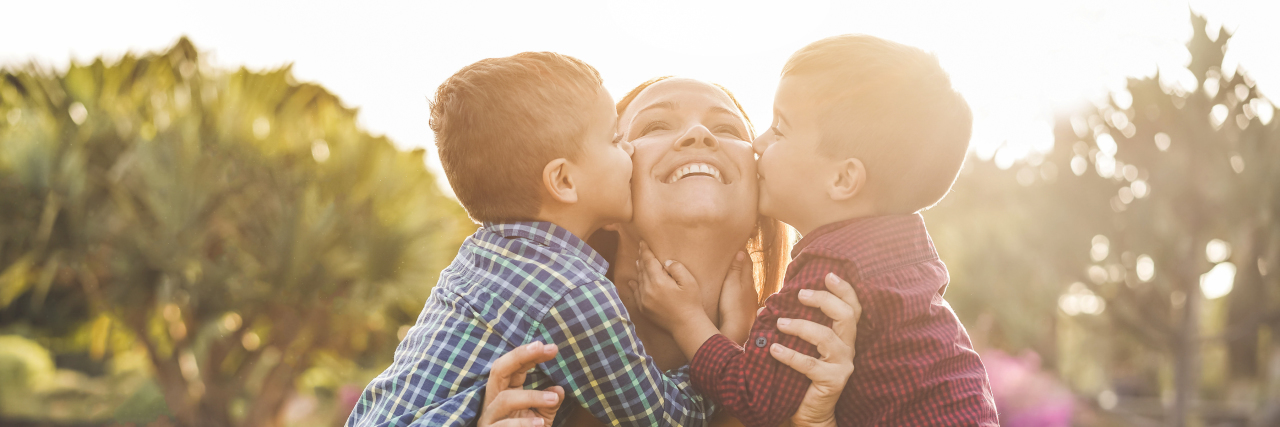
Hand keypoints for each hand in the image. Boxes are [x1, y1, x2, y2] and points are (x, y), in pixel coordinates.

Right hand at [478, 342, 565, 426]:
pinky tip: (540, 423)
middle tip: (542, 348)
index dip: (530, 354)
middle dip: (520, 356)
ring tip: (554, 398)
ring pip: (504, 400)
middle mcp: (492, 401)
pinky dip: (523, 424)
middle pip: (499, 370)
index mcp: (504, 391)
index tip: (552, 348)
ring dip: (531, 396)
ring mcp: (489, 419)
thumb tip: (559, 389)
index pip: (514, 366)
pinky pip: (503, 426)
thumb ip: (549, 402)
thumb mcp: (542, 417)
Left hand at [631, 240, 705, 332]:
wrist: (686, 325)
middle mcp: (647, 290)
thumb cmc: (691, 302)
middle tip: (641, 248)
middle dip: (642, 258)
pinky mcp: (643, 309)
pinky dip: (634, 285)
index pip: (649, 261)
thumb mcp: (689, 281)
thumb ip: (676, 268)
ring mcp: (644, 300)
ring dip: (639, 270)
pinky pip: (636, 293)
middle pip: (642, 269)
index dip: (646, 251)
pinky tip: (633, 280)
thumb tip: (665, 262)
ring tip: (638, 261)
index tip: (643, 242)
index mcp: (658, 281)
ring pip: (639, 280)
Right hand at [717, 251, 757, 344]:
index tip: (741, 243)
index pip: (747, 262)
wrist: (737, 331)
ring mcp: (749, 303)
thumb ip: (736, 269)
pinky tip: (738, 295)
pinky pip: (744, 297)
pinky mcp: (746, 313)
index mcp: (747, 281)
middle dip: (744, 265)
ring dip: (742, 279)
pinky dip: (741, 292)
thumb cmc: (732, 306)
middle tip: (738, 255)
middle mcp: (751, 291)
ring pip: (747, 286)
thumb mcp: (731, 284)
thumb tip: (742, 252)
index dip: (743, 253)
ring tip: (736, 274)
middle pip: (748, 274)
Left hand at [770, 273, 861, 426]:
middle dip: (824, 300)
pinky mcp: (833, 381)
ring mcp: (842, 365)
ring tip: (779, 323)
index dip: (844, 289)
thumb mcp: (801, 345)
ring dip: (801, 326)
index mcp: (843, 336)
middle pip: (847, 316)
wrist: (809, 412)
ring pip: (827, 337)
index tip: (828, 275)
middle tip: (800, 295)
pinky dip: (790, 355)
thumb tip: (769, 303)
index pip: (852, 307)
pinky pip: (810, 365)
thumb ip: (794, 323)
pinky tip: (773, 349)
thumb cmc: (802, 374)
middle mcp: (847, 348)